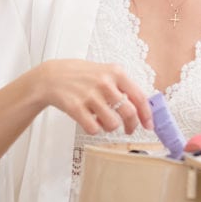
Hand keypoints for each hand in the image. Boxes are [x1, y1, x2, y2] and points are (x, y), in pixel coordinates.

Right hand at [34, 59, 153, 135]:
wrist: (52, 76)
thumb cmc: (81, 75)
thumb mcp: (105, 71)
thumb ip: (122, 86)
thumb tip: (142, 106)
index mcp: (116, 72)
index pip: (139, 96)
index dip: (146, 114)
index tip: (149, 124)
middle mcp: (105, 83)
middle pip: (129, 112)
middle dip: (132, 125)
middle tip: (129, 129)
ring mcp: (90, 95)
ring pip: (112, 124)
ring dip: (110, 127)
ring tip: (103, 120)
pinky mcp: (76, 108)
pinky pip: (94, 129)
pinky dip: (95, 129)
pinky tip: (91, 121)